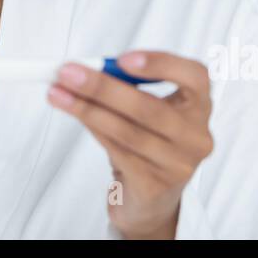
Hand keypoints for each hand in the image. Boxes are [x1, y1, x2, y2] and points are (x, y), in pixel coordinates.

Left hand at [47, 50, 212, 238]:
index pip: (196, 77)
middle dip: (102, 87)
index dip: (162, 64)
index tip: (123, 60)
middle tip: (68, 73)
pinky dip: (93, 128)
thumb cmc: (148, 140)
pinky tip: (75, 114)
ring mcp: (178, 165)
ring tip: (58, 93)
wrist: (151, 198)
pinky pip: (117, 151)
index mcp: (199, 107)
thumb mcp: (147, 109)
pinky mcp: (154, 186)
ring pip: (127, 131)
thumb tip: (84, 68)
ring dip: (87, 109)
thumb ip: (127, 85)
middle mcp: (196, 137)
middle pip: (149, 107)